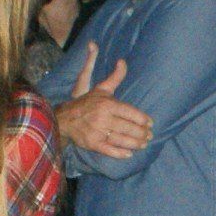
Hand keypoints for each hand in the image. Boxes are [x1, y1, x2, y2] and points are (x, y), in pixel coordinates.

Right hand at [55, 44, 151, 158]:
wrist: (65, 118)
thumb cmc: (87, 103)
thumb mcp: (101, 88)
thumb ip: (115, 76)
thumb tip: (123, 61)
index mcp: (107, 104)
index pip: (131, 113)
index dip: (143, 120)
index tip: (150, 123)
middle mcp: (103, 118)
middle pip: (129, 128)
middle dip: (142, 133)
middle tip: (149, 136)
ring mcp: (98, 132)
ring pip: (122, 140)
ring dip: (135, 144)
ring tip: (143, 144)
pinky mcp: (92, 143)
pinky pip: (109, 150)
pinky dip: (120, 153)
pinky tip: (129, 154)